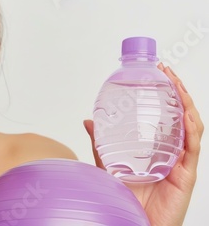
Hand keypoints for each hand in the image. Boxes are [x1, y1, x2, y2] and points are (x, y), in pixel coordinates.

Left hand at [84, 63, 203, 225]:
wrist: (134, 224)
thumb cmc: (126, 199)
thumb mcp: (110, 164)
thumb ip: (100, 144)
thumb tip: (88, 120)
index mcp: (157, 148)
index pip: (165, 115)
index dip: (164, 93)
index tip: (156, 73)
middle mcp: (172, 152)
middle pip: (180, 115)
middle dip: (176, 90)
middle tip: (165, 71)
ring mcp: (180, 162)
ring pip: (190, 126)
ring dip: (185, 102)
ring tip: (176, 83)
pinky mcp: (185, 175)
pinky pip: (192, 148)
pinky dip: (191, 129)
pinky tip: (186, 113)